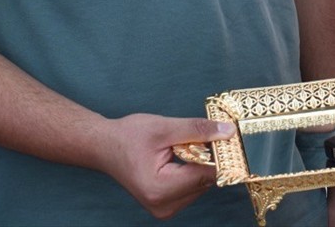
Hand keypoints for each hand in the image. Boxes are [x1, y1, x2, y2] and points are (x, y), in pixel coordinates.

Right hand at [97, 114, 234, 218]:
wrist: (104, 147)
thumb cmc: (128, 136)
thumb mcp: (164, 127)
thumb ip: (197, 130)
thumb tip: (228, 131)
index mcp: (161, 189)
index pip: (206, 175)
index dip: (221, 155)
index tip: (230, 137)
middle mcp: (164, 205)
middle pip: (205, 182)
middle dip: (210, 158)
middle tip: (208, 135)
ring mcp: (164, 208)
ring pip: (201, 185)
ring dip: (202, 164)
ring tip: (186, 145)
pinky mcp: (166, 204)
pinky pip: (192, 187)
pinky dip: (193, 170)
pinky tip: (183, 155)